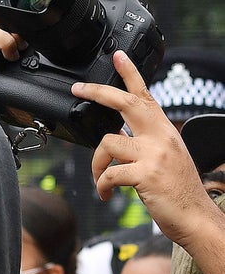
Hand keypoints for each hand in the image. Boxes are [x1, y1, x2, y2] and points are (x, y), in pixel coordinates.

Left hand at [71, 51, 213, 248]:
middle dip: (99, 92)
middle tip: (79, 88)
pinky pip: (109, 173)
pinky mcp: (145, 174)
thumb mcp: (166, 158)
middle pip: (126, 102)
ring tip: (100, 179)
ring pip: (108, 142)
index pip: (146, 95)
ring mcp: (154, 154)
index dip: (131, 73)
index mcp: (165, 131)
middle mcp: (161, 137)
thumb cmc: (178, 191)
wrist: (196, 217)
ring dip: (96, 164)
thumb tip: (118, 134)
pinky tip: (106, 194)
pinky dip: (102, 185)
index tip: (117, 56)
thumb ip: (146, 142)